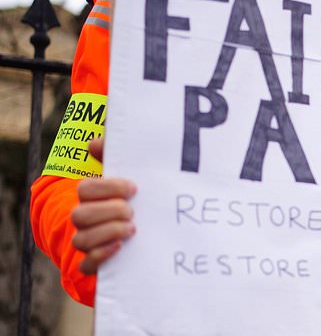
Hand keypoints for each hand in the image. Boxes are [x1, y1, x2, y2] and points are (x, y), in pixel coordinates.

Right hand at [71, 136, 136, 274]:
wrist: (152, 228)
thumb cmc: (138, 195)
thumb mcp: (133, 173)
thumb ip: (115, 153)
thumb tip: (94, 143)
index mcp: (92, 195)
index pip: (86, 189)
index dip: (108, 188)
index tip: (133, 189)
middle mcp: (85, 218)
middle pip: (79, 215)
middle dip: (109, 212)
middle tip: (132, 211)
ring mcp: (88, 241)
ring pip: (81, 240)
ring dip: (108, 232)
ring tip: (132, 228)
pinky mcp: (95, 262)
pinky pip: (86, 265)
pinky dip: (101, 256)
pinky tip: (120, 245)